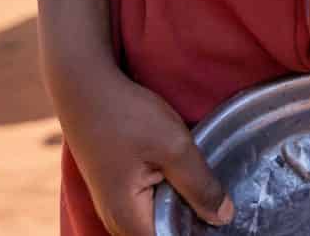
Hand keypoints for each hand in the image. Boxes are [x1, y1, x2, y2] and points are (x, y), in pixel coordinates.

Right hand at [49, 52, 231, 235]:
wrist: (85, 88)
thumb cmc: (126, 115)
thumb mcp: (174, 147)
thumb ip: (200, 185)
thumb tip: (224, 218)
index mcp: (128, 220)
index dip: (197, 232)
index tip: (224, 217)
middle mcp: (117, 221)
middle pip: (165, 233)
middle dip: (193, 222)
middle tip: (224, 202)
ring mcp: (115, 206)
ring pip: (158, 220)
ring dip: (184, 208)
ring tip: (211, 190)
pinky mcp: (118, 190)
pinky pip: (150, 206)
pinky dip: (172, 196)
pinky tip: (190, 179)